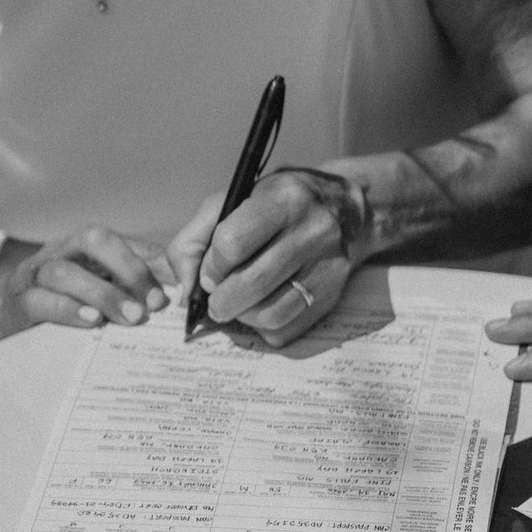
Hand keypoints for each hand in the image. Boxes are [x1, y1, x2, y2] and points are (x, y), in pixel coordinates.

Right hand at [0, 229, 173, 334]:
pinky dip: (67, 310)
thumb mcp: (95, 286)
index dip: (151, 262)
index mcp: (84, 246)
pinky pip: (39, 300)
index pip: (122, 241)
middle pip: (93, 240)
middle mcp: (61, 252)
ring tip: (131, 318)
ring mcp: (35, 275)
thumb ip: (130, 284)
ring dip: (102, 294)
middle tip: (154, 303)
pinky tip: (92, 323)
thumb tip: (178, 291)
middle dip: (128, 268)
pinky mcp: (18, 303)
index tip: (178, 291)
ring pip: (65, 272)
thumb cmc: (58, 300)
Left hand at [167, 169, 365, 345]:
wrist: (345, 212)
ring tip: (237, 303)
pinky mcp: (330, 297)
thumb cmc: (278, 206)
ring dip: (241, 316)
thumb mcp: (234, 200)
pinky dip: (263, 327)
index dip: (211, 266)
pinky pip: (286, 330)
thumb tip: (185, 288)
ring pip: (269, 314)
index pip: (232, 243)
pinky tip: (262, 306)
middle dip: (220, 300)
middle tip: (215, 298)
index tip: (209, 272)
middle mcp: (311, 232)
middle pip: (250, 284)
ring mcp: (326, 268)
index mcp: (283, 200)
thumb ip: (195, 238)